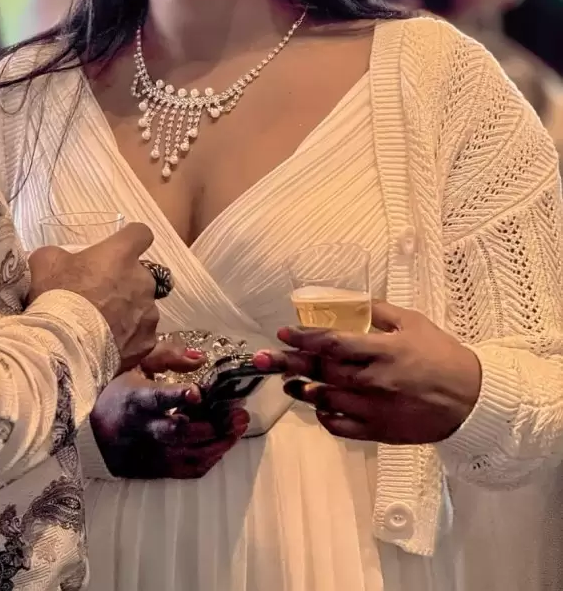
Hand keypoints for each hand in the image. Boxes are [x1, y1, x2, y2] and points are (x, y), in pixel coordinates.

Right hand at [28, 223, 161, 369]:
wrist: (63, 348)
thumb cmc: (56, 297)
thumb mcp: (46, 261)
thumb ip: (62, 255)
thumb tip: (63, 260)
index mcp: (122, 254)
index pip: (141, 234)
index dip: (130, 240)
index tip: (118, 249)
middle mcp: (143, 281)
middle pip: (142, 275)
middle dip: (126, 283)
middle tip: (101, 296)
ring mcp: (149, 313)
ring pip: (143, 308)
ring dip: (129, 312)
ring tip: (103, 326)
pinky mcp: (147, 343)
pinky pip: (141, 336)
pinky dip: (129, 340)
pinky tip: (108, 346)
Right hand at [91, 341, 249, 478]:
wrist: (87, 433)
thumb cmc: (116, 392)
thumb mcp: (135, 365)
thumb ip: (167, 358)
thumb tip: (201, 358)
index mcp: (134, 400)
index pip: (155, 399)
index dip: (176, 397)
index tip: (197, 393)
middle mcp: (140, 430)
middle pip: (177, 432)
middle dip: (212, 424)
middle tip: (238, 413)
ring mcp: (146, 454)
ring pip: (188, 454)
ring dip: (218, 442)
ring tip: (239, 426)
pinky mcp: (152, 471)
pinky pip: (186, 471)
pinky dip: (208, 459)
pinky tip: (223, 444)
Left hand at [253, 301, 481, 444]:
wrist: (471, 401)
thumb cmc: (441, 355)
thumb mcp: (412, 323)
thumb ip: (378, 311)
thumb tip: (348, 300)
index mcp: (382, 351)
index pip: (333, 343)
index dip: (304, 338)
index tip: (283, 333)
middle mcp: (373, 381)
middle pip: (321, 372)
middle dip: (288, 364)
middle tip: (261, 359)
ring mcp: (374, 410)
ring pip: (326, 400)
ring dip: (302, 391)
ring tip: (286, 383)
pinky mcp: (378, 432)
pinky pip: (341, 427)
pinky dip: (326, 417)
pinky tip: (320, 406)